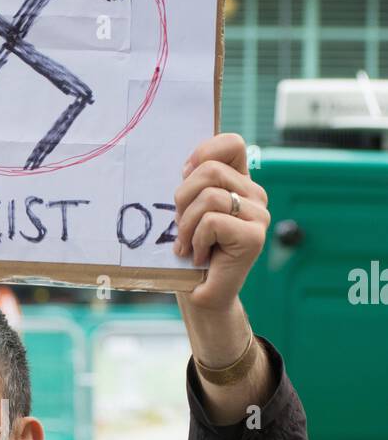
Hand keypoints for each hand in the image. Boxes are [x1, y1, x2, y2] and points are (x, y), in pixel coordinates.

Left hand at [173, 132, 270, 311]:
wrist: (201, 295)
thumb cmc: (191, 252)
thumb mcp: (187, 211)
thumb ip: (193, 185)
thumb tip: (186, 167)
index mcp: (240, 183)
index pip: (231, 144)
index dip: (204, 152)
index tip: (184, 175)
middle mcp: (255, 196)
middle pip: (210, 170)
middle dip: (182, 198)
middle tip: (180, 226)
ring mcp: (259, 216)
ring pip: (209, 196)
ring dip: (185, 224)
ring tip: (187, 244)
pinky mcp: (254, 237)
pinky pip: (212, 222)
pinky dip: (195, 240)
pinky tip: (199, 256)